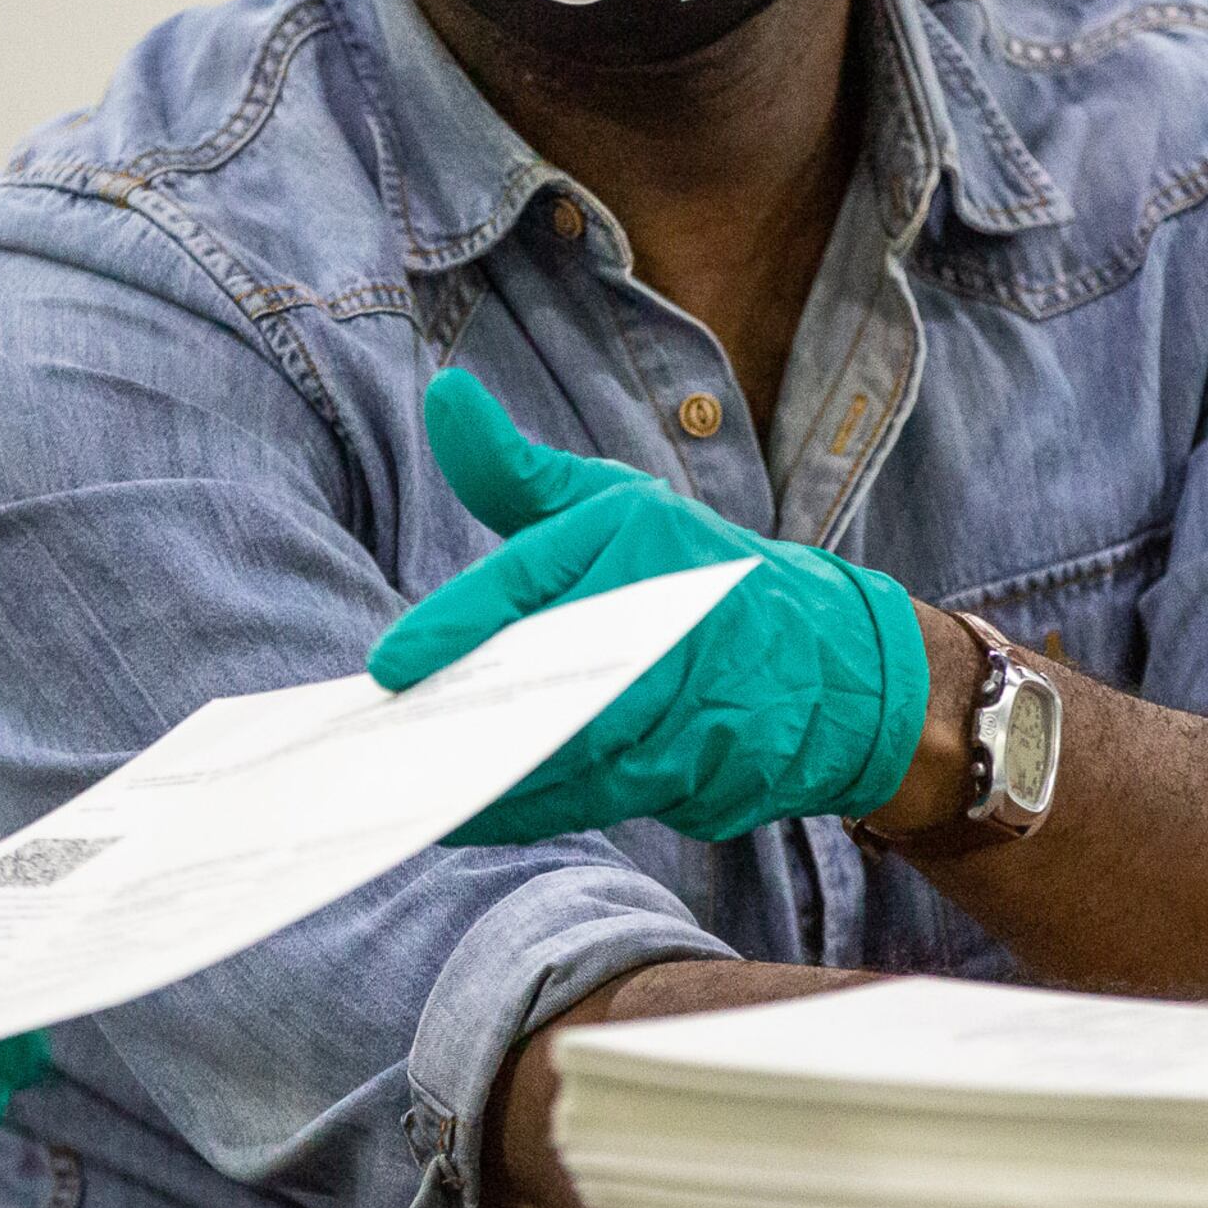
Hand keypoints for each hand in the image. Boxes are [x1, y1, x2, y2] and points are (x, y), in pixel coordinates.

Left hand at [366, 368, 930, 844]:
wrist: (819, 655)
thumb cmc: (680, 567)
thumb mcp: (605, 503)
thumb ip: (513, 469)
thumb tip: (443, 392)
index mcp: (636, 537)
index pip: (533, 579)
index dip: (460, 624)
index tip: (392, 664)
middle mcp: (667, 617)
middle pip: (550, 679)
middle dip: (468, 714)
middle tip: (388, 740)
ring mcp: (688, 703)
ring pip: (570, 752)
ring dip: (489, 777)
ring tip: (407, 787)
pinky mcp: (694, 769)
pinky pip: (593, 799)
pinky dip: (527, 810)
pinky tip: (465, 815)